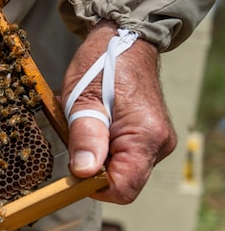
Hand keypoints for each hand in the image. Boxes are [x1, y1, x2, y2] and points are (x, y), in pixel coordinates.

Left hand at [61, 20, 176, 203]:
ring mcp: (157, 142)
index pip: (123, 189)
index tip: (73, 170)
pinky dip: (105, 148)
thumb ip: (85, 137)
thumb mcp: (82, 100)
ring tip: (87, 126)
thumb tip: (84, 173)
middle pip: (122, 182)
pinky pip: (124, 157)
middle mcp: (158, 144)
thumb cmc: (101, 65)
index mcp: (145, 137)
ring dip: (98, 157)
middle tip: (77, 138)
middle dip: (94, 169)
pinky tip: (97, 126)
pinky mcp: (150, 138)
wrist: (124, 41)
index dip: (93, 187)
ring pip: (121, 170)